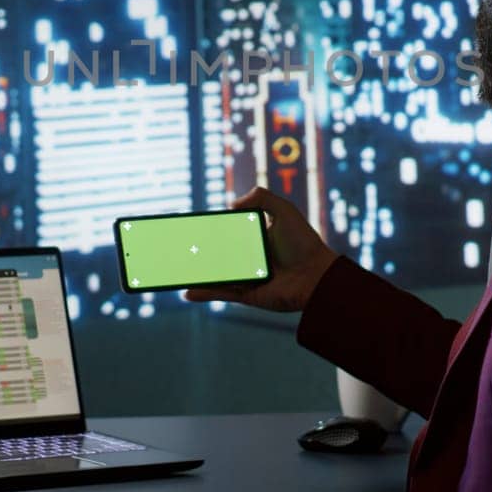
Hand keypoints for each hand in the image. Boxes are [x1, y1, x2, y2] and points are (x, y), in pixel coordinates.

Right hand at [184, 186, 339, 312]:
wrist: (317, 275)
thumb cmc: (304, 243)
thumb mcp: (285, 210)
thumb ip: (262, 197)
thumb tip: (232, 204)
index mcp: (255, 237)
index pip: (226, 232)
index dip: (209, 231)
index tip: (189, 227)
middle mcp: (248, 257)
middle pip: (216, 254)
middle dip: (195, 252)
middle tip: (174, 247)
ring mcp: (246, 276)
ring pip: (214, 274)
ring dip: (194, 273)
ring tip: (174, 270)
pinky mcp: (247, 294)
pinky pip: (221, 292)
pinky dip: (204, 293)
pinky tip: (187, 291)